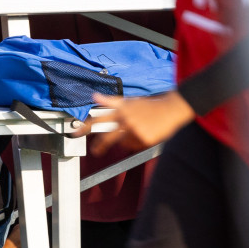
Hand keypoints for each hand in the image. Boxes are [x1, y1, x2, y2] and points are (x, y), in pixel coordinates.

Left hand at [70, 91, 193, 152]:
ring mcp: (136, 130)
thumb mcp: (131, 101)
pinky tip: (146, 134)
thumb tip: (94, 96)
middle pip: (107, 137)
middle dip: (99, 146)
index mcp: (122, 110)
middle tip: (96, 151)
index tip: (76, 133)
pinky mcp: (144, 139)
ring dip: (127, 141)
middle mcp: (127, 120)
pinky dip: (138, 143)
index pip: (99, 118)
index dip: (86, 126)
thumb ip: (111, 101)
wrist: (172, 108)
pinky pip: (135, 146)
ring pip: (122, 143)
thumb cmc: (151, 105)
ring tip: (137, 132)